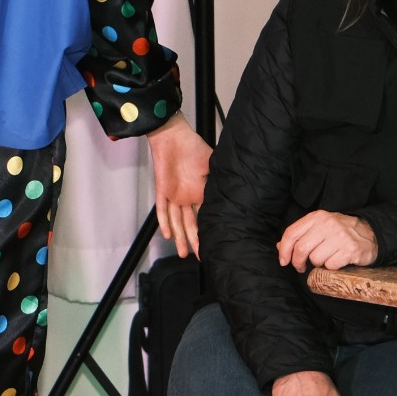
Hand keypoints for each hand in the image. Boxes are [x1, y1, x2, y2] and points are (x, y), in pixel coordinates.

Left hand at [148, 119, 209, 258]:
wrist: (174, 137)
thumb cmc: (193, 148)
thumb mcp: (211, 167)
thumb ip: (217, 182)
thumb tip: (234, 194)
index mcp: (201, 193)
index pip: (206, 216)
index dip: (209, 230)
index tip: (216, 244)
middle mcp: (187, 198)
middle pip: (191, 224)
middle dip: (196, 242)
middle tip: (201, 258)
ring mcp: (174, 196)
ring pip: (177, 221)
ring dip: (180, 237)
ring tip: (184, 254)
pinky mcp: (162, 191)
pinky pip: (162, 209)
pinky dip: (164, 221)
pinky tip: (167, 234)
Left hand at [278, 209, 377, 271]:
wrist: (372, 234)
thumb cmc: (340, 233)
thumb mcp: (320, 227)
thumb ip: (300, 235)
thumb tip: (280, 247)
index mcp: (317, 217)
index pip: (291, 233)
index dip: (284, 250)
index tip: (284, 261)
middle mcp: (328, 224)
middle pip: (301, 248)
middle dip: (297, 262)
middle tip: (300, 267)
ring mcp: (340, 237)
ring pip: (315, 258)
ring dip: (317, 264)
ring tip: (326, 258)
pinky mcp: (350, 250)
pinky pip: (329, 265)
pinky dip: (330, 267)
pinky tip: (337, 261)